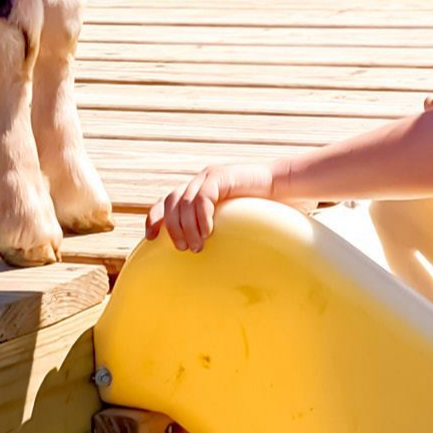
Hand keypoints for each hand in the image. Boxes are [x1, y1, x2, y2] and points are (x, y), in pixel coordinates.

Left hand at [146, 163, 275, 252]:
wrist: (282, 186)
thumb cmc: (258, 209)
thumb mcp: (230, 221)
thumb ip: (213, 230)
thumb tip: (200, 257)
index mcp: (196, 191)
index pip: (166, 201)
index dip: (154, 217)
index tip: (150, 238)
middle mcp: (199, 182)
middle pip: (171, 202)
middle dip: (172, 228)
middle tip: (182, 249)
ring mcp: (209, 177)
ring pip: (185, 201)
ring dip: (188, 227)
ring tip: (197, 247)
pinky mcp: (222, 176)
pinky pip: (204, 196)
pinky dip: (202, 216)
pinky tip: (209, 232)